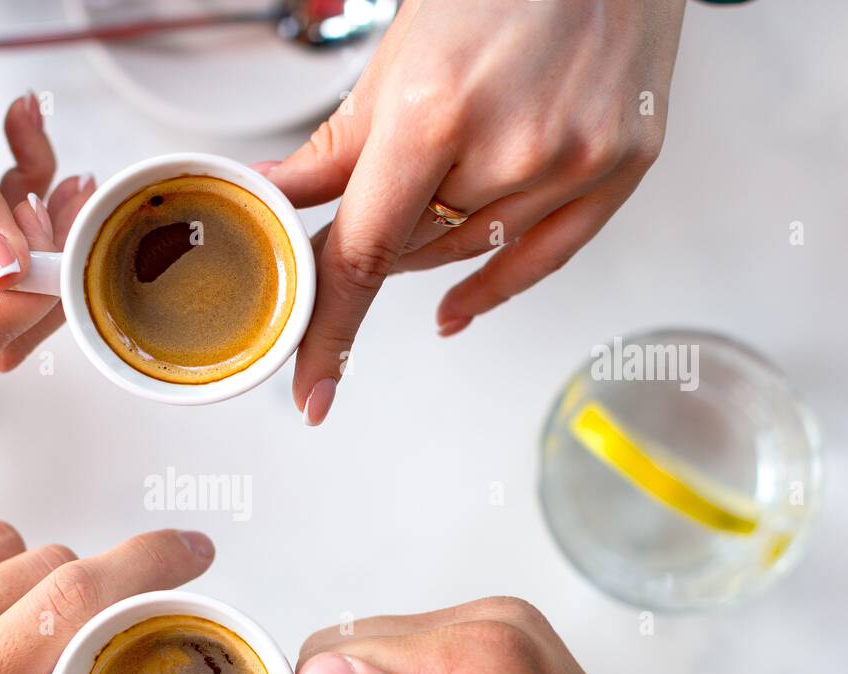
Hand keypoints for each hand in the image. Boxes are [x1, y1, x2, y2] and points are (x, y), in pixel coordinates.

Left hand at [262, 0, 685, 423]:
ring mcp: (575, 162)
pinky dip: (491, 288)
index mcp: (434, 112)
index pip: (363, 255)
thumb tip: (272, 200)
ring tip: (433, 184)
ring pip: (468, 255)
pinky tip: (454, 310)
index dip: (329, 331)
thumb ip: (332, 149)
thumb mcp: (393, 60)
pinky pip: (541, 260)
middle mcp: (512, 147)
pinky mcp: (623, 166)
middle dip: (379, 239)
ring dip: (429, 244)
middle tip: (371, 203)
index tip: (311, 391)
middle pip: (413, 253)